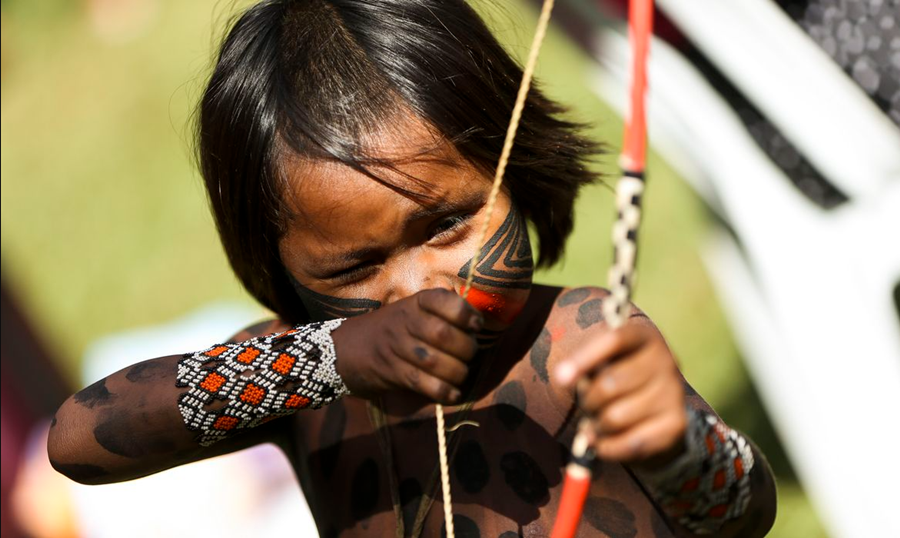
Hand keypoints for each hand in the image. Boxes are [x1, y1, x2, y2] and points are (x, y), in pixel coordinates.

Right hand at [332, 288, 482, 403]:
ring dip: (457, 372)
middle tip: (470, 355)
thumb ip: (442, 314)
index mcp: (416, 302)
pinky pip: (421, 383)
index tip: (476, 325)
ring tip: (461, 374)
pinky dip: (443, 391)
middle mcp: (405, 321)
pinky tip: (452, 394)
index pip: (444, 301)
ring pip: (434, 361)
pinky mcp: (390, 372)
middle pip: (443, 334)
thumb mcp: (413, 311)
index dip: (466, 313)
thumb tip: (478, 324)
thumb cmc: (392, 329)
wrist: (346, 348)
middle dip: (466, 349)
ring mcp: (396, 346)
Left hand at [554, 322, 686, 465]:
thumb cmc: (618, 376)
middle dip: (588, 400)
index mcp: (644, 336)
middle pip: (610, 383)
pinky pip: (631, 443)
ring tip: (598, 423)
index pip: (614, 340)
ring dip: (597, 426)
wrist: (655, 408)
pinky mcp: (677, 424)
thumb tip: (564, 376)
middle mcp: (666, 361)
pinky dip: (608, 448)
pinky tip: (603, 444)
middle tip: (587, 406)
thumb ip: (584, 364)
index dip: (584, 358)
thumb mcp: (602, 360)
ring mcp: (674, 393)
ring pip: (616, 417)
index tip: (561, 378)